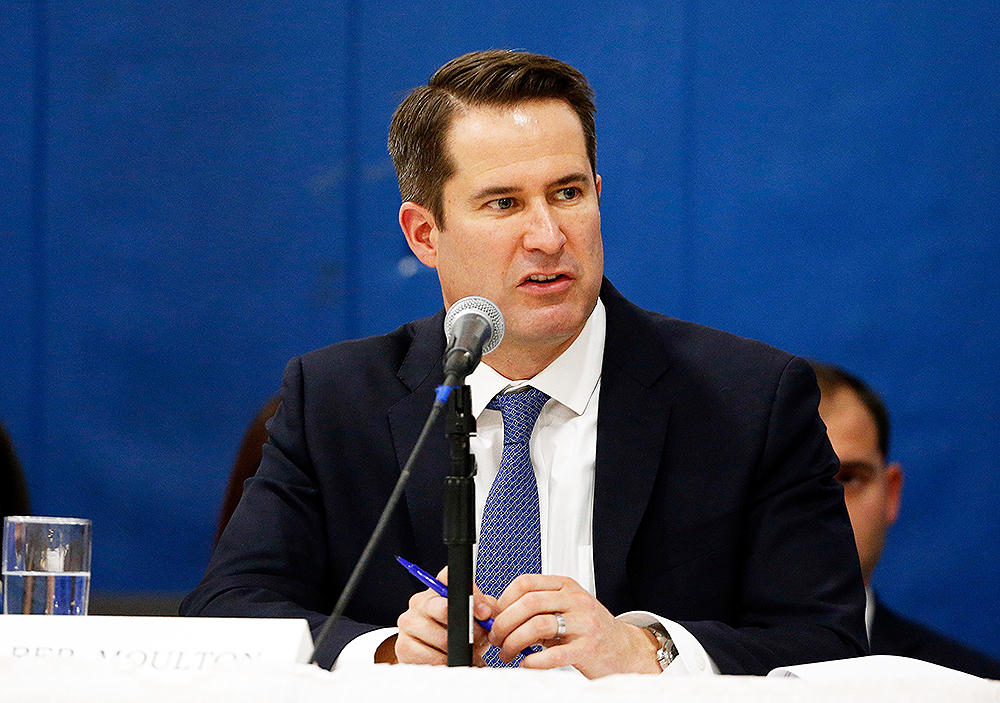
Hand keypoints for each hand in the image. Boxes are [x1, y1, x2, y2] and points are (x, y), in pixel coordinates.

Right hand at [394, 566, 496, 664]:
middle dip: (468, 628)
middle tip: (478, 639)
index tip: (484, 613)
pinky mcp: (403, 646)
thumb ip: (485, 609)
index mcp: (437, 588)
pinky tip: (453, 662)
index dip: (470, 594)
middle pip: (443, 609)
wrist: (438, 656)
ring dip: (460, 650)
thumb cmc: (459, 632)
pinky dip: (447, 664)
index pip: (448, 577)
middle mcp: (419, 602)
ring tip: (470, 656)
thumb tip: (486, 613)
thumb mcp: (476, 617)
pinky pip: (430, 658)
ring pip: (441, 638)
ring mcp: (408, 623)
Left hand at [487, 574, 660, 677]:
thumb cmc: (591, 629)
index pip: (526, 583)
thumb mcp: (564, 610)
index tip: (495, 616)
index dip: (504, 599)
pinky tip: (527, 663)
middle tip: (497, 638)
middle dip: (505, 622)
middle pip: (529, 603)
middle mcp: (575, 601)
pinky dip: (534, 660)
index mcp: (566, 587)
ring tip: (509, 653)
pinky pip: (555, 654)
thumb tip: (497, 612)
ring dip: (515, 642)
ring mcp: (584, 623)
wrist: (626, 650)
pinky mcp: (588, 648)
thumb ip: (536, 609)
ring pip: (538, 625)